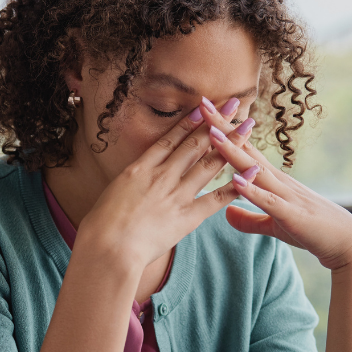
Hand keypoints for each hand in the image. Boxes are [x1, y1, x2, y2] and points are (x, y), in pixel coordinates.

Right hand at [76, 96, 254, 268]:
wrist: (108, 247)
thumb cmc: (100, 226)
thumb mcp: (111, 194)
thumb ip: (129, 184)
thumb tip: (133, 179)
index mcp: (140, 169)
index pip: (170, 140)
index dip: (189, 122)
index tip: (203, 107)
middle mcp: (162, 176)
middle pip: (194, 144)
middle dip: (215, 122)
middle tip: (233, 104)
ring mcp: (176, 195)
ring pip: (208, 164)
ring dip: (231, 144)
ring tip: (247, 127)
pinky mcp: (187, 217)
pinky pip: (216, 198)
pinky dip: (235, 184)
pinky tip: (251, 172)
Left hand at [206, 124, 351, 270]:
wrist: (348, 243)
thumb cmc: (313, 231)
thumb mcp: (275, 224)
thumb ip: (249, 218)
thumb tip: (226, 213)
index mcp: (272, 182)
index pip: (244, 151)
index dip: (224, 131)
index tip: (205, 112)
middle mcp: (278, 181)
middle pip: (245, 151)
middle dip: (223, 129)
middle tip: (203, 104)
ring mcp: (285, 195)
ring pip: (254, 170)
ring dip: (233, 153)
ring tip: (213, 135)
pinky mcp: (291, 214)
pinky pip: (268, 201)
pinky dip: (252, 191)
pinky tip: (236, 180)